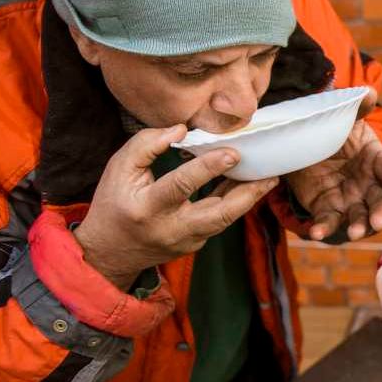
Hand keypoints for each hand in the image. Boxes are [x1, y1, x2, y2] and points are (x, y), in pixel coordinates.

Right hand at [74, 125, 280, 289]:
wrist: (111, 251)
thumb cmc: (114, 202)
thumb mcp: (120, 169)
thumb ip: (146, 145)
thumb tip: (182, 130)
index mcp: (147, 207)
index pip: (181, 185)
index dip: (208, 168)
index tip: (232, 153)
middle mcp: (171, 228)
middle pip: (218, 214)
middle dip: (247, 194)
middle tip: (270, 173)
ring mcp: (186, 241)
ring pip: (226, 220)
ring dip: (250, 198)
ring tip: (270, 178)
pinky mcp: (196, 244)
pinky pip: (220, 221)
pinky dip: (235, 203)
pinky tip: (249, 185)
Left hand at [286, 90, 381, 240]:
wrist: (300, 139)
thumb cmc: (329, 125)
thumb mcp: (342, 113)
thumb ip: (356, 106)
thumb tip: (369, 91)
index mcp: (375, 158)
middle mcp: (366, 182)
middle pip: (380, 200)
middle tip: (380, 221)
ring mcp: (348, 197)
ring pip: (358, 216)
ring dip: (358, 226)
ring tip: (354, 232)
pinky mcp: (326, 207)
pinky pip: (327, 220)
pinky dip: (323, 228)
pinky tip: (317, 233)